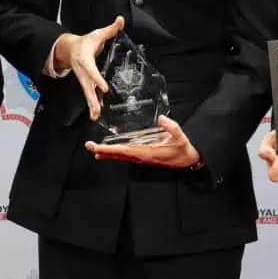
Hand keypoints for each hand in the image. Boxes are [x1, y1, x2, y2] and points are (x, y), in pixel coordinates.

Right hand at [54, 15, 124, 119]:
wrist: (70, 48)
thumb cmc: (85, 42)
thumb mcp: (97, 34)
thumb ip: (110, 29)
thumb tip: (120, 20)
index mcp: (85, 59)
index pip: (91, 71)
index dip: (97, 80)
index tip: (104, 88)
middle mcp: (83, 71)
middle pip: (86, 87)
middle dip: (91, 99)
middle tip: (97, 110)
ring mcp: (83, 78)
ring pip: (87, 93)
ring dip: (91, 105)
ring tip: (96, 116)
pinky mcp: (85, 82)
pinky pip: (89, 94)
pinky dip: (92, 104)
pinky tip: (96, 114)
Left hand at [84, 115, 200, 168]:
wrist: (189, 160)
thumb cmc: (183, 149)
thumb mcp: (180, 137)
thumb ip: (171, 127)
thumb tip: (160, 118)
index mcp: (148, 153)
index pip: (124, 151)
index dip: (109, 150)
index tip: (97, 148)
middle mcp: (142, 157)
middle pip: (118, 155)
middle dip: (103, 152)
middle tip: (89, 146)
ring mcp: (143, 159)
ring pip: (121, 157)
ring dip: (108, 153)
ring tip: (95, 150)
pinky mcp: (145, 157)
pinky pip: (127, 156)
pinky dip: (117, 154)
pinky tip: (111, 152)